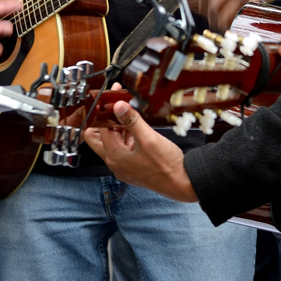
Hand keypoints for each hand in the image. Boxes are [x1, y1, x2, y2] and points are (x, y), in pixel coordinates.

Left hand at [83, 99, 198, 202]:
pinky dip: (126, 135)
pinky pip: (123, 148)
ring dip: (116, 126)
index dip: (105, 110)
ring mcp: (124, 166)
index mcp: (114, 156)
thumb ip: (132, 121)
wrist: (181, 183)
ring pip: (112, 142)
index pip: (100, 128)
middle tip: (113, 105)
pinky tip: (136, 127)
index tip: (113, 97)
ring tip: (127, 111)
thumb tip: (117, 106)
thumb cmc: (166, 166)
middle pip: (98, 137)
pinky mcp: (133, 166)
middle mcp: (115, 162)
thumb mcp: (149, 139)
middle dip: (103, 120)